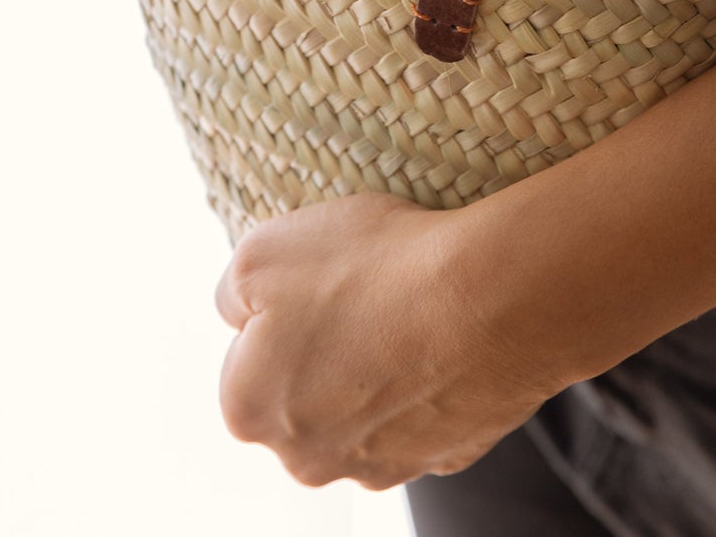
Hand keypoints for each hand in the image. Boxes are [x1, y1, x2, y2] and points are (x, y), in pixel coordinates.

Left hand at [214, 192, 560, 488]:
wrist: (486, 298)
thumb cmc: (371, 270)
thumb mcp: (261, 251)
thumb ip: (230, 291)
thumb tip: (237, 312)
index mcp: (249, 409)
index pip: (246, 355)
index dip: (282, 307)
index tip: (319, 280)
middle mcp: (306, 456)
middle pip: (303, 390)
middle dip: (326, 346)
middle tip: (363, 293)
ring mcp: (380, 465)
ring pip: (365, 407)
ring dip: (379, 366)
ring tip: (409, 310)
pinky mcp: (444, 456)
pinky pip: (425, 412)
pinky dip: (431, 378)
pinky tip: (444, 336)